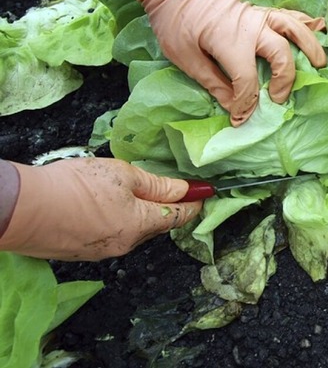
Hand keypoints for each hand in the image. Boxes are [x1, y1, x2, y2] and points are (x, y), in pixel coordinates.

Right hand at [0, 158, 201, 260]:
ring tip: (140, 192)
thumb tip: (184, 190)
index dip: (194, 203)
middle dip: (169, 208)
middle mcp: (126, 244)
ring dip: (143, 214)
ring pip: (134, 230)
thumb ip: (156, 185)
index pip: (178, 217)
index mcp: (140, 225)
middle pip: (157, 225)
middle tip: (177, 189)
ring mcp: (104, 251)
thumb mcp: (122, 175)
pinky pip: (113, 234)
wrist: (23, 209)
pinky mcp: (83, 251)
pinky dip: (121, 220)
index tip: (205, 193)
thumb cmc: (75, 187)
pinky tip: (110, 205)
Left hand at [137, 0, 326, 125]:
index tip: (240, 118)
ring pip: (293, 29)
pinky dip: (305, 22)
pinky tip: (316, 30)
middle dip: (284, 80)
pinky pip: (288, 15)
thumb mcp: (185, 58)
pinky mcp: (259, 10)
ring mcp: (258, 16)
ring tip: (320, 64)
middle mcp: (250, 28)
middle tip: (278, 98)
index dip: (245, 104)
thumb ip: (213, 83)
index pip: (247, 81)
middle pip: (280, 54)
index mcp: (230, 42)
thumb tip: (233, 106)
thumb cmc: (174, 22)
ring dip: (310, 47)